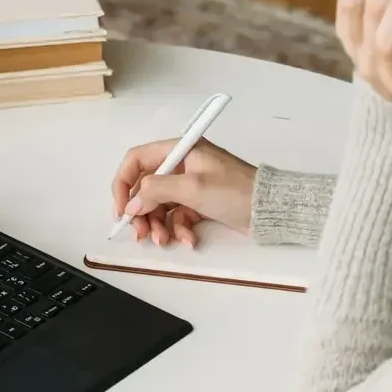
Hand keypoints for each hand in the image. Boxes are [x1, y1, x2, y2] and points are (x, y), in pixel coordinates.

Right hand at [111, 138, 255, 245]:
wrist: (270, 210)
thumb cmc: (236, 191)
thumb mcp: (192, 188)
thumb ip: (156, 191)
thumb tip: (132, 203)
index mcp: (180, 150)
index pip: (137, 160)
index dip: (123, 184)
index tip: (121, 209)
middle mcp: (182, 165)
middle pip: (146, 187)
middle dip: (141, 212)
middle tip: (140, 234)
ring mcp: (191, 185)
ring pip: (160, 206)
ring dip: (158, 225)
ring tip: (164, 241)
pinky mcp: (200, 203)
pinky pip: (178, 216)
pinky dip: (179, 230)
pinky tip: (189, 239)